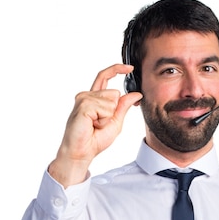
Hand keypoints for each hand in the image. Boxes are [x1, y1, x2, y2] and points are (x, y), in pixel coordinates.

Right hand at [49, 63, 141, 186]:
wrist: (82, 152)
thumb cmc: (95, 140)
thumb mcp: (115, 122)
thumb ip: (123, 107)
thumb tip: (136, 94)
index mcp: (94, 98)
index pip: (105, 76)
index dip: (117, 69)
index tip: (130, 68)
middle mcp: (87, 96)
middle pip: (114, 93)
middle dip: (114, 111)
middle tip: (100, 124)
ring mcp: (84, 98)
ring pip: (111, 100)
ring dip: (107, 117)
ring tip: (95, 125)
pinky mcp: (83, 104)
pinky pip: (105, 107)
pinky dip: (103, 119)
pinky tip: (92, 124)